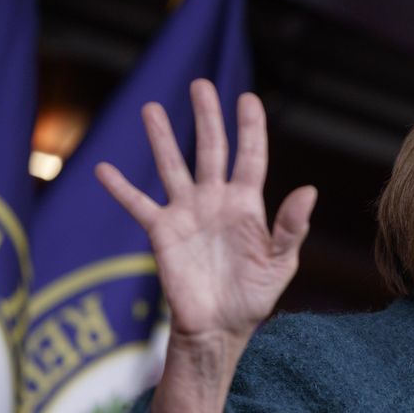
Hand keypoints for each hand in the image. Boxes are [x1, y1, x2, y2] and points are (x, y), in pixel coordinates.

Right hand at [96, 79, 316, 345]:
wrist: (220, 327)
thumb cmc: (254, 295)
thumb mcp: (281, 262)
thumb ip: (292, 227)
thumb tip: (309, 190)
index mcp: (247, 205)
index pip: (250, 157)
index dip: (250, 128)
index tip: (248, 99)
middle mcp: (215, 201)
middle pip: (210, 150)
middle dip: (206, 118)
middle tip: (200, 85)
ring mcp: (187, 213)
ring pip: (172, 166)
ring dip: (161, 139)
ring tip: (150, 108)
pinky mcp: (161, 232)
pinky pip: (138, 205)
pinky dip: (121, 189)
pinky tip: (104, 169)